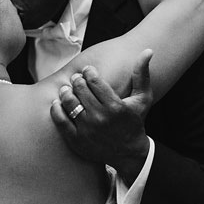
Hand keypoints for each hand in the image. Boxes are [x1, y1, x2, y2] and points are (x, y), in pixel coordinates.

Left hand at [50, 49, 153, 184]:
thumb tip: (147, 50)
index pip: (94, 81)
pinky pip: (60, 120)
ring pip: (69, 102)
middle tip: (77, 79)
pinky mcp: (76, 140)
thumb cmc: (134, 121)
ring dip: (65, 92)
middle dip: (77, 80)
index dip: (88, 72)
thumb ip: (142, 74)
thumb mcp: (142, 98)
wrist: (128, 153)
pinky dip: (56, 108)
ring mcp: (87, 130)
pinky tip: (59, 103)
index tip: (88, 71)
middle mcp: (100, 118)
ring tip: (67, 89)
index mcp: (115, 107)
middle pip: (80, 89)